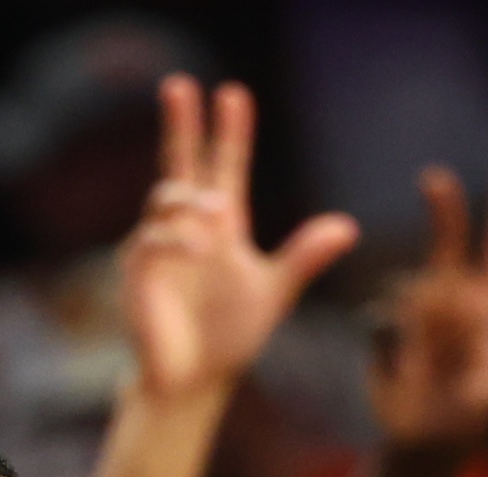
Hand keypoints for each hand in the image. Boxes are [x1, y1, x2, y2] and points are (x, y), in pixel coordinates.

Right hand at [121, 77, 358, 405]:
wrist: (195, 381)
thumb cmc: (231, 337)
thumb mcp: (275, 291)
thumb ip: (305, 257)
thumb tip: (349, 226)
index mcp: (221, 226)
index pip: (225, 166)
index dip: (230, 131)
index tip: (234, 93)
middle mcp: (187, 227)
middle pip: (181, 162)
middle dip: (181, 123)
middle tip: (179, 84)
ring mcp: (159, 247)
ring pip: (166, 197)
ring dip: (191, 198)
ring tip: (219, 214)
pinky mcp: (138, 273)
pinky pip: (151, 240)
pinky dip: (175, 237)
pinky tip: (199, 245)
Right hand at [367, 161, 487, 455]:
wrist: (425, 449)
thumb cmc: (475, 423)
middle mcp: (454, 301)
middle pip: (449, 246)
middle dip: (444, 212)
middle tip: (434, 178)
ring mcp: (418, 313)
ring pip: (411, 291)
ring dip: (419, 324)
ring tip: (432, 371)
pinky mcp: (385, 330)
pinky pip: (380, 321)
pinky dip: (388, 344)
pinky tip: (397, 371)